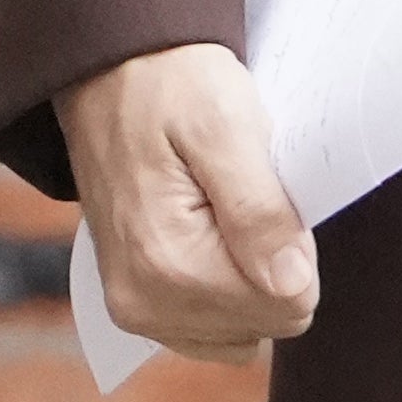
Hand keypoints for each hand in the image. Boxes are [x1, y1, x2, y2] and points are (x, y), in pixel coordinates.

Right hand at [63, 41, 316, 357]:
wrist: (107, 72)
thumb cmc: (170, 87)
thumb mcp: (227, 128)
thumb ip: (261, 212)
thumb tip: (293, 286)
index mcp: (170, 265)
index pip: (290, 304)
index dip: (294, 247)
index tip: (264, 194)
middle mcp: (145, 303)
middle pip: (268, 322)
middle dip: (271, 262)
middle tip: (239, 195)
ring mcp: (136, 309)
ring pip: (246, 329)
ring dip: (248, 274)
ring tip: (219, 209)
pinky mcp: (136, 304)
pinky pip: (214, 327)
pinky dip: (223, 286)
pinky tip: (206, 233)